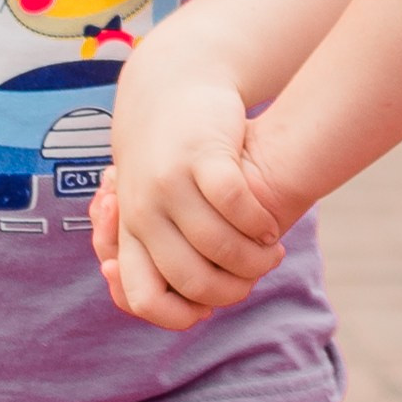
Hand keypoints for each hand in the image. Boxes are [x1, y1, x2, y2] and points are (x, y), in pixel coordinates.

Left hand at [95, 68, 292, 331]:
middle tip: (255, 278)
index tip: (208, 305)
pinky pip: (234, 201)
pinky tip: (269, 224)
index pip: (141, 297)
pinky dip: (259, 221)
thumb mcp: (152, 206)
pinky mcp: (200, 153)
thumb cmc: (168, 162)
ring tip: (271, 252)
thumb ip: (167, 254)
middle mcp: (143, 210)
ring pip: (217, 244)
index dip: (179, 314)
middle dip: (232, 289)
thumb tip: (197, 311)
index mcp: (130, 231)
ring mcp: (169, 181)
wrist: (171, 87)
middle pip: (191, 278)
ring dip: (255, 259)